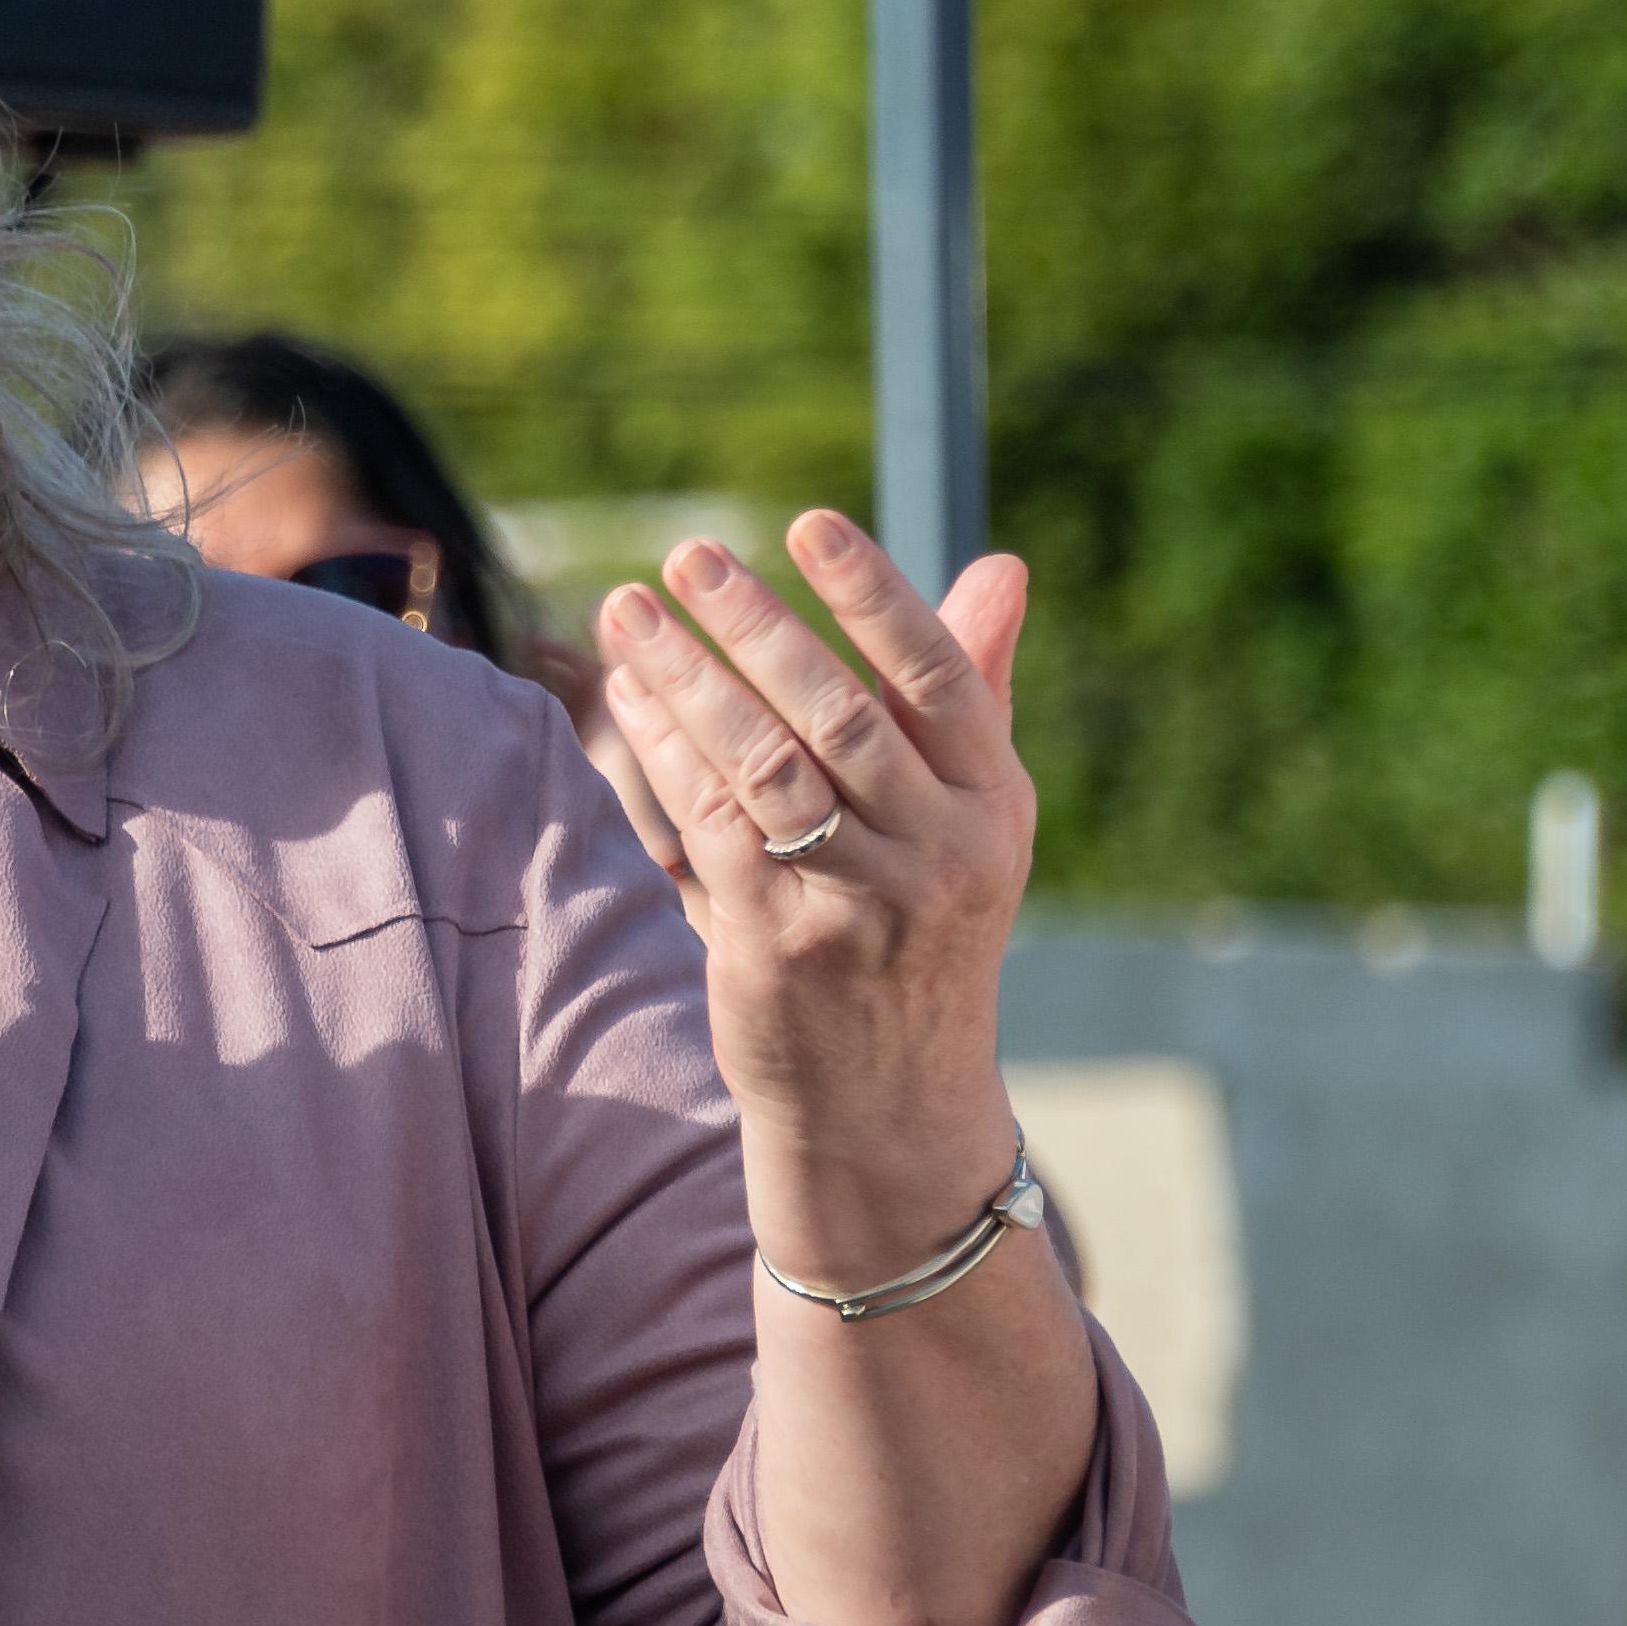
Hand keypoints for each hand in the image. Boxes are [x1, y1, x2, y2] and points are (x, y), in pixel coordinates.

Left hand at [593, 514, 1035, 1228]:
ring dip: (686, 680)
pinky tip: (627, 700)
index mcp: (991, 803)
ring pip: (761, 766)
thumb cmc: (921, 927)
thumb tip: (999, 564)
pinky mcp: (779, 947)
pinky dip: (663, 755)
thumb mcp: (969, 817)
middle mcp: (938, 852)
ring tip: (627, 610)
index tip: (809, 523)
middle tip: (688, 555)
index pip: (940, 677)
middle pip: (837, 715)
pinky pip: (709, 827)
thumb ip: (970, 689)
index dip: (874, 595)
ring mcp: (859, 904)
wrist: (891, 1103)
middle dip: (755, 626)